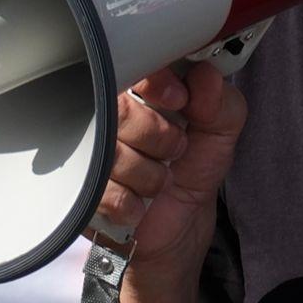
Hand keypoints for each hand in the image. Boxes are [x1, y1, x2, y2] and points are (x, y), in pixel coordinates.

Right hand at [85, 61, 243, 282]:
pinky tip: (140, 205)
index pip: (135, 65)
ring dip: (149, 174)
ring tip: (160, 182)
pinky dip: (131, 202)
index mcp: (141, 95)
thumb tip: (206, 76)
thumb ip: (221, 102)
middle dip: (159, 135)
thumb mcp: (220, 136)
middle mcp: (110, 118)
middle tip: (175, 149)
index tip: (179, 100)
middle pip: (121, 108)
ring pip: (112, 150)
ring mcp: (90, 154)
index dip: (158, 82)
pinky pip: (102, 188)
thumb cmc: (191, 176)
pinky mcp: (80, 190)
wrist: (176, 237)